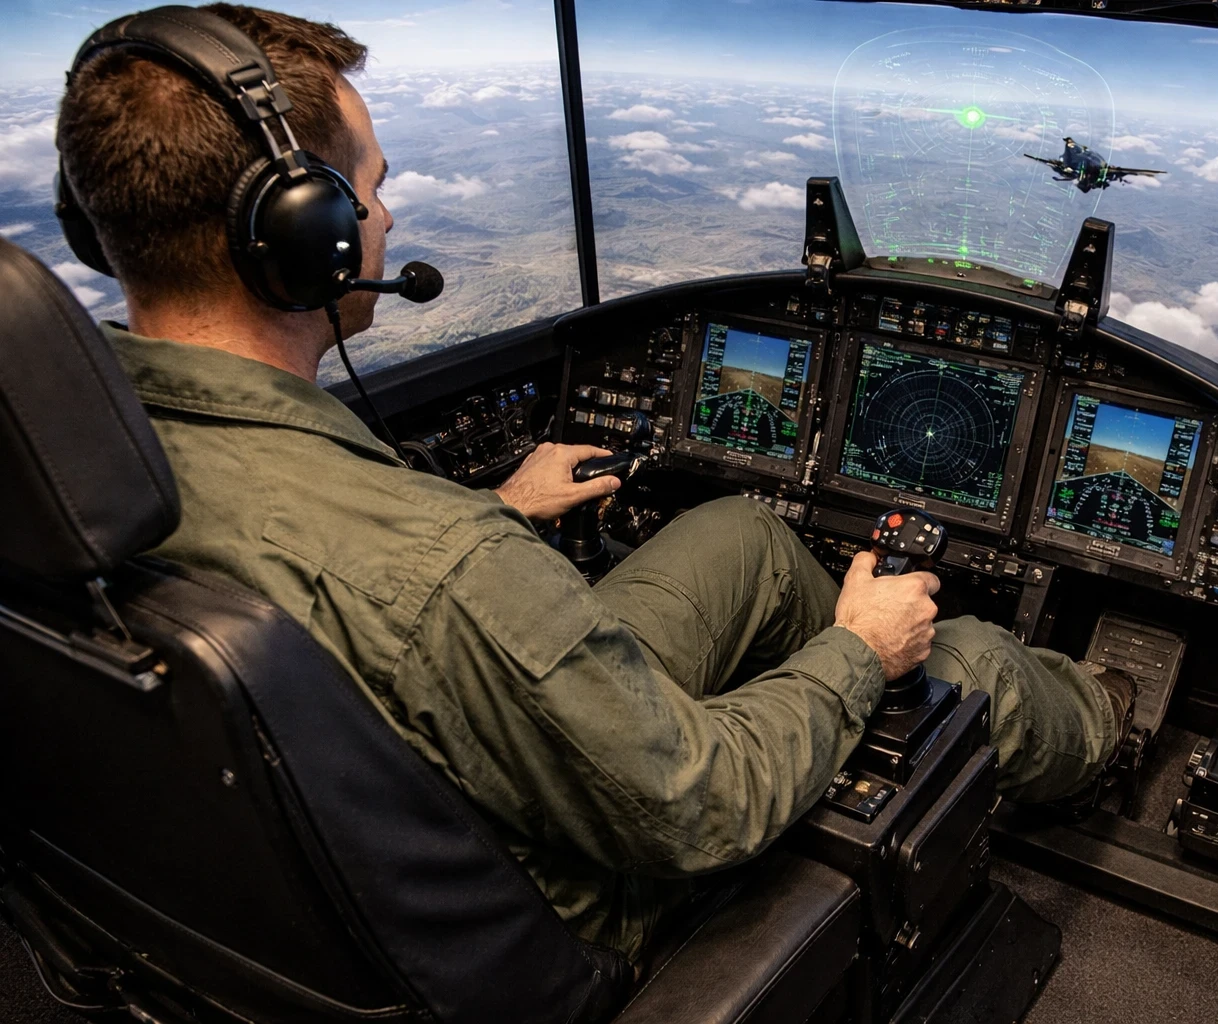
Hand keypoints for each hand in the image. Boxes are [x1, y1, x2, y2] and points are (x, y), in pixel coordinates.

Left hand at [495, 443, 620, 521]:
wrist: (511, 505)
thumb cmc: (536, 501)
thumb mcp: (573, 496)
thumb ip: (596, 487)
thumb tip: (613, 482)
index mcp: (561, 453)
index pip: (589, 449)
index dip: (603, 455)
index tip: (610, 458)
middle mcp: (549, 450)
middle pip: (576, 454)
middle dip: (587, 465)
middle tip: (596, 476)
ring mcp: (538, 456)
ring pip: (562, 459)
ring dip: (571, 469)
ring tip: (577, 483)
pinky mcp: (531, 464)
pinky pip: (551, 463)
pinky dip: (558, 471)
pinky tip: (559, 484)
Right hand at [833, 551, 940, 680]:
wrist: (856, 652)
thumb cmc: (858, 620)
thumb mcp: (855, 580)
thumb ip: (865, 561)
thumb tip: (870, 557)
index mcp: (913, 588)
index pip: (931, 578)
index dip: (918, 581)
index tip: (907, 586)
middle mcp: (925, 609)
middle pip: (924, 602)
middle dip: (910, 604)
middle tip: (889, 607)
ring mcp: (926, 632)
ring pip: (922, 623)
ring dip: (909, 623)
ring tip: (887, 626)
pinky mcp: (922, 651)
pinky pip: (919, 642)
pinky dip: (908, 641)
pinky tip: (890, 640)